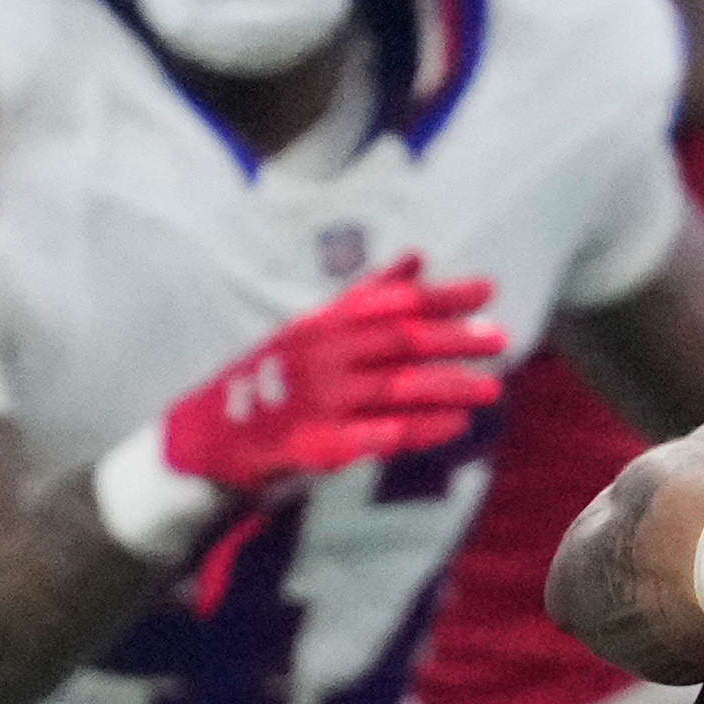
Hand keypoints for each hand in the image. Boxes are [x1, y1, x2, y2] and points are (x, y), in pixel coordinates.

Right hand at [104, 263, 508, 558]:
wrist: (204, 436)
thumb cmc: (272, 378)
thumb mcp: (315, 328)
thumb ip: (369, 295)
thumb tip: (417, 257)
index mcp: (321, 323)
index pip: (389, 303)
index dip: (439, 296)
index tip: (486, 291)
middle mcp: (319, 355)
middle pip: (397, 342)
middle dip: (451, 340)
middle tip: (499, 340)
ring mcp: (314, 400)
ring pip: (392, 389)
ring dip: (444, 387)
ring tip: (490, 390)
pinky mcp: (310, 445)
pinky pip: (369, 437)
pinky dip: (409, 431)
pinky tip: (448, 428)